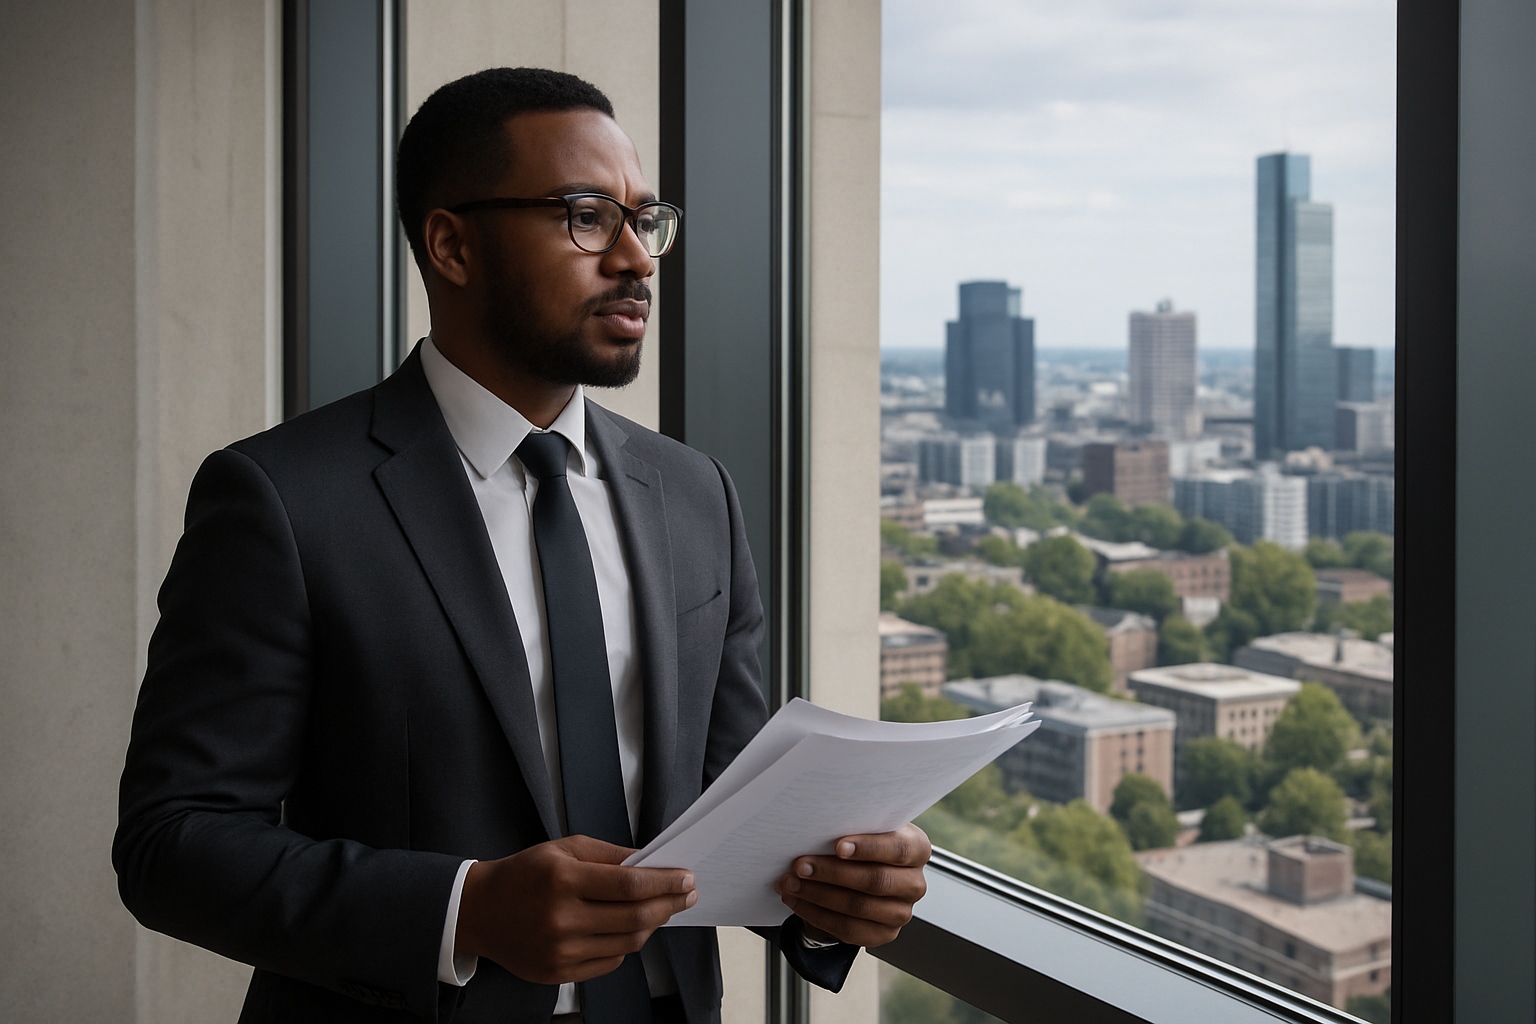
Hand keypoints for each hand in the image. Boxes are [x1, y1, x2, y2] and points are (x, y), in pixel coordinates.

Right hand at [455, 835, 696, 984]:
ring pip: (627, 943)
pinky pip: (610, 962)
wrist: (479, 912)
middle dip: (669, 905)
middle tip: (688, 895)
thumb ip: (610, 855)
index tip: (687, 878)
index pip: (629, 884)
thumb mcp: (564, 849)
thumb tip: (653, 862)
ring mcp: (559, 951)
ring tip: (662, 909)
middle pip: (634, 918)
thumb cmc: (525, 874)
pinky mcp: (558, 974)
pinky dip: (628, 945)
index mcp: (562, 880)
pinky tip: (631, 928)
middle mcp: (561, 919)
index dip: (665, 881)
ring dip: (653, 925)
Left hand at [774, 823, 930, 947]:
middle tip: (800, 865)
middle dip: (832, 872)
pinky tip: (798, 901)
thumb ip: (852, 826)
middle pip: (875, 880)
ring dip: (817, 895)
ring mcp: (901, 912)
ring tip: (791, 883)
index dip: (868, 848)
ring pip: (858, 907)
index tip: (837, 846)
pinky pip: (848, 929)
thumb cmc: (862, 844)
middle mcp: (914, 883)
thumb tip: (819, 826)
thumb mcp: (864, 828)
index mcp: (916, 849)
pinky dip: (817, 915)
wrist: (861, 874)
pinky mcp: (883, 934)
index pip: (898, 849)